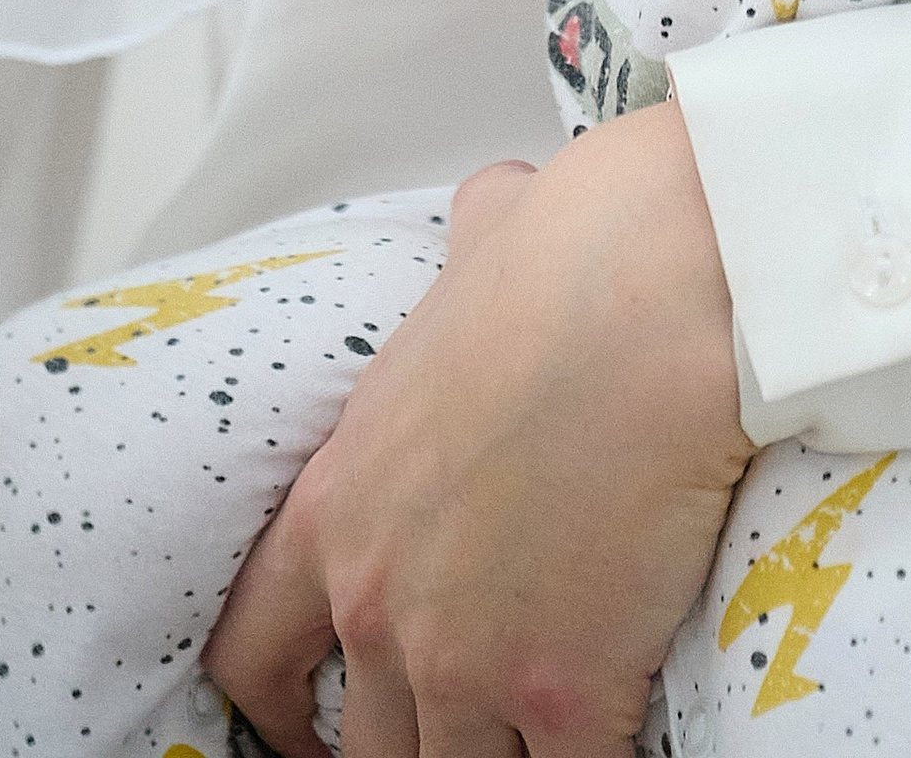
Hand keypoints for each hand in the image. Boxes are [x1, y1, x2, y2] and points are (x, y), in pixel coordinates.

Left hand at [205, 105, 752, 757]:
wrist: (655, 293)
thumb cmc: (574, 254)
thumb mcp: (484, 244)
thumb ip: (472, 249)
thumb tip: (503, 207)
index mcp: (340, 504)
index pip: (254, 652)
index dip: (276, 709)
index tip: (309, 729)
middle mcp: (381, 602)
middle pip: (365, 746)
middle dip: (412, 743)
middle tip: (460, 726)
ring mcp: (464, 662)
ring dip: (497, 756)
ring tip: (536, 731)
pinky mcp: (561, 696)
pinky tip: (611, 731)